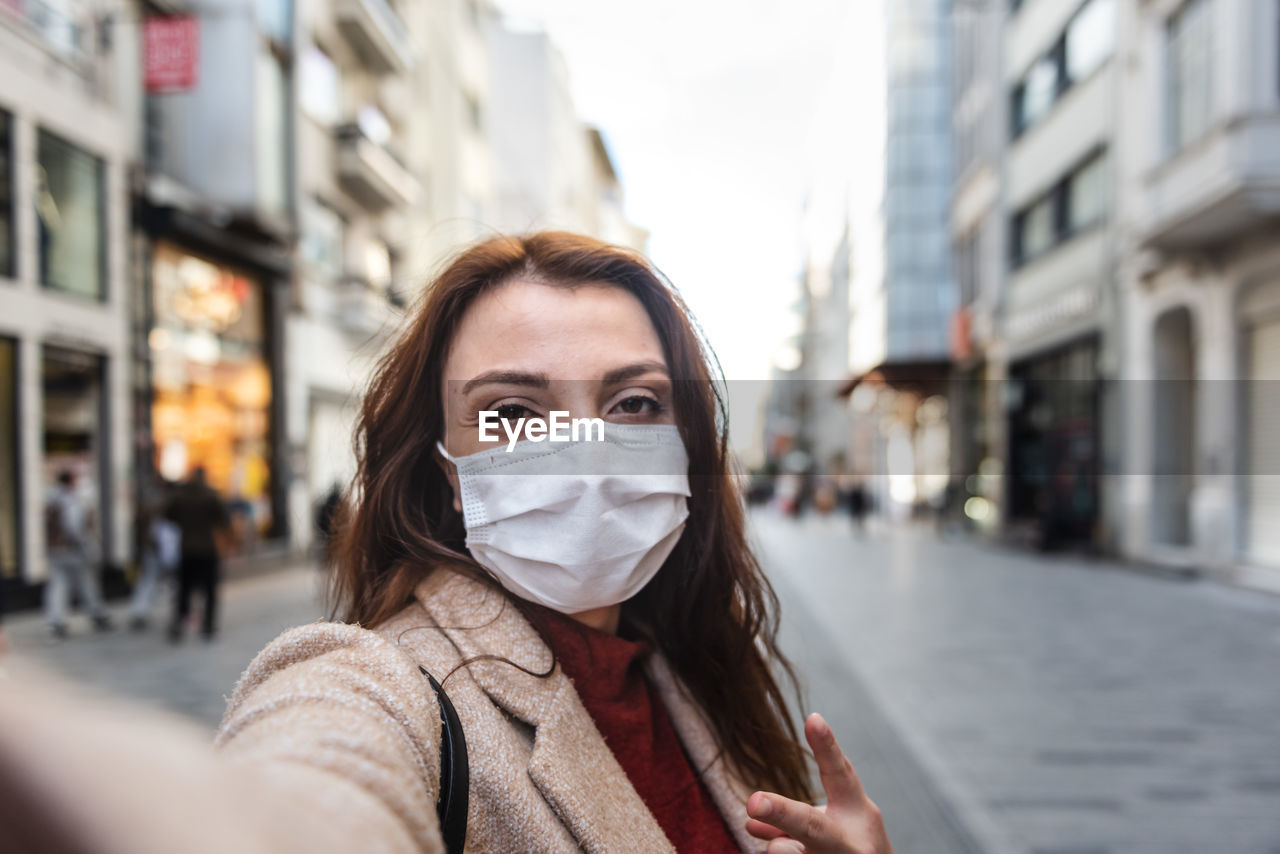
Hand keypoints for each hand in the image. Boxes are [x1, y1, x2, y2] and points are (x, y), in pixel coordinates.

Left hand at [744, 713, 892, 853]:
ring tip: (779, 847)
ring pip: (788, 853)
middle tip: (754, 802)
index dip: (828, 747)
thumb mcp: (835, 827)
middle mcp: (851, 844)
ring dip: (777, 847)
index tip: (813, 718)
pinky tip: (783, 853)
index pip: (842, 775)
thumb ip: (797, 819)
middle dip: (783, 813)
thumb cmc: (848, 849)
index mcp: (859, 814)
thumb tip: (749, 822)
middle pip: (812, 826)